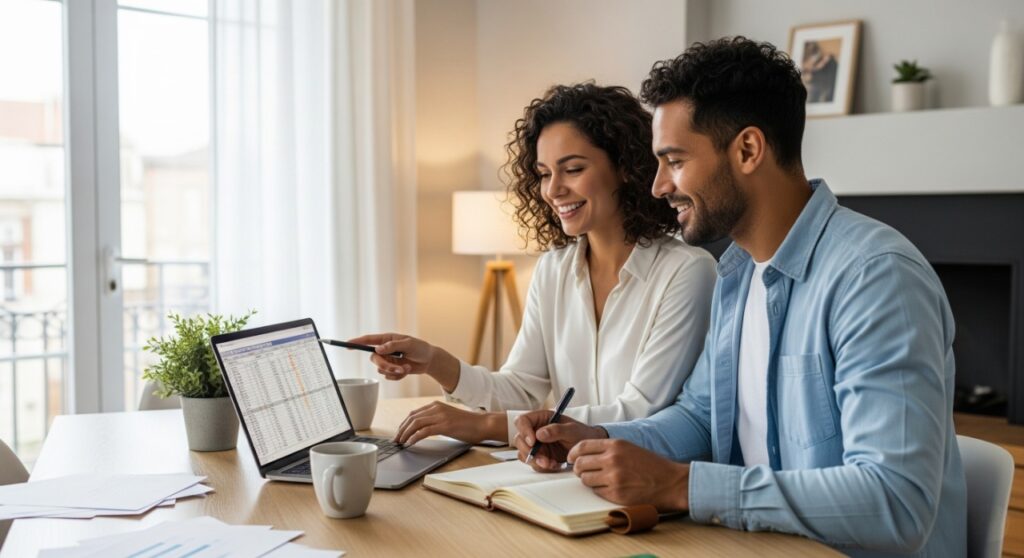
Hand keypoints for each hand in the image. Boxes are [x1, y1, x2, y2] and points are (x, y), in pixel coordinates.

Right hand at [347, 333, 459, 389]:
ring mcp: (388, 360)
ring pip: (381, 370)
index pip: (369, 340)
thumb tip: (378, 349)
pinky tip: (406, 370)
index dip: (357, 342)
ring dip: (394, 371)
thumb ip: (393, 346)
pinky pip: (388, 376)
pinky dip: (398, 376)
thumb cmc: (420, 348)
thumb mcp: (409, 344)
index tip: (347, 344)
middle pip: (374, 359)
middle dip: (386, 366)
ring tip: (406, 367)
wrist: (429, 361)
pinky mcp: (392, 369)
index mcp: (387, 339)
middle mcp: (385, 349)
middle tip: (398, 368)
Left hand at [394, 401, 503, 445]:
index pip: (414, 414)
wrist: (483, 424)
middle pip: (412, 418)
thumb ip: (436, 421)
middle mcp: (436, 408)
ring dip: (405, 434)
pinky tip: (410, 443)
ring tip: (400, 442)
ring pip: (415, 423)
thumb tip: (422, 431)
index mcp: (436, 405)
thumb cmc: (468, 424)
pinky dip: (414, 437)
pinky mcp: (445, 425)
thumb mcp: (449, 418)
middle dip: (401, 430)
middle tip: (396, 440)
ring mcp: (440, 416)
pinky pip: (424, 431)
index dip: (404, 424)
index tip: (399, 433)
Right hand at [512, 410, 606, 471]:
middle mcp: (535, 430)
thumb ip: (556, 430)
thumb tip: (539, 434)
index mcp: (542, 418)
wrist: (589, 449)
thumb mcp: (572, 430)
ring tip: (552, 463)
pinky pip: (533, 463)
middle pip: (519, 439)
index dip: (524, 431)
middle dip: (530, 451)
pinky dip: (542, 466)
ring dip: (536, 461)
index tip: (533, 442)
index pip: (522, 421)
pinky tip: (554, 465)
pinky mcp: (540, 456)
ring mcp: (537, 445)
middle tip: (543, 459)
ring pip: (524, 453)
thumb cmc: (582, 434)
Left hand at [568, 439, 689, 511]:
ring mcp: (613, 477)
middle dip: (578, 469)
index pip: (582, 446)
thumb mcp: (630, 448)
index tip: (571, 458)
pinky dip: (599, 491)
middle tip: (582, 472)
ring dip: (588, 481)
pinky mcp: (616, 494)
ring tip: (599, 481)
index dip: (573, 453)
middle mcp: (612, 459)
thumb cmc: (652, 466)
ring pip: (585, 479)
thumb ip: (608, 450)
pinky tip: (610, 489)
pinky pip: (596, 492)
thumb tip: (585, 455)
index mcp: (615, 445)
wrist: (672, 482)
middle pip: (580, 464)